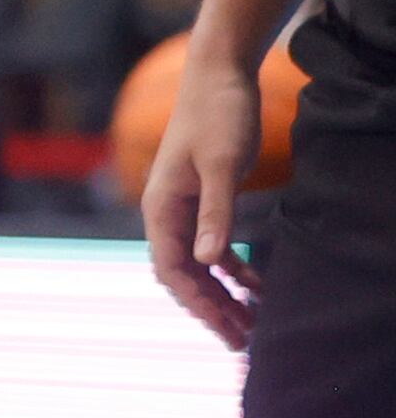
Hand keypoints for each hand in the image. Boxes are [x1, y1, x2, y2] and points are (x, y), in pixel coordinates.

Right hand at [147, 42, 266, 350]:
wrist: (218, 75)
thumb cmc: (218, 115)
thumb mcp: (223, 165)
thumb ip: (216, 213)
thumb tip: (207, 262)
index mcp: (161, 207)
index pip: (173, 270)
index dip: (198, 304)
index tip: (227, 330)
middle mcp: (166, 213)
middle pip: (184, 276)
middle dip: (212, 310)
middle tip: (244, 342)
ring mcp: (183, 208)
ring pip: (199, 265)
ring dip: (223, 295)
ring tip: (252, 324)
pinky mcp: (203, 199)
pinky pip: (213, 246)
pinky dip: (233, 269)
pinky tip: (257, 285)